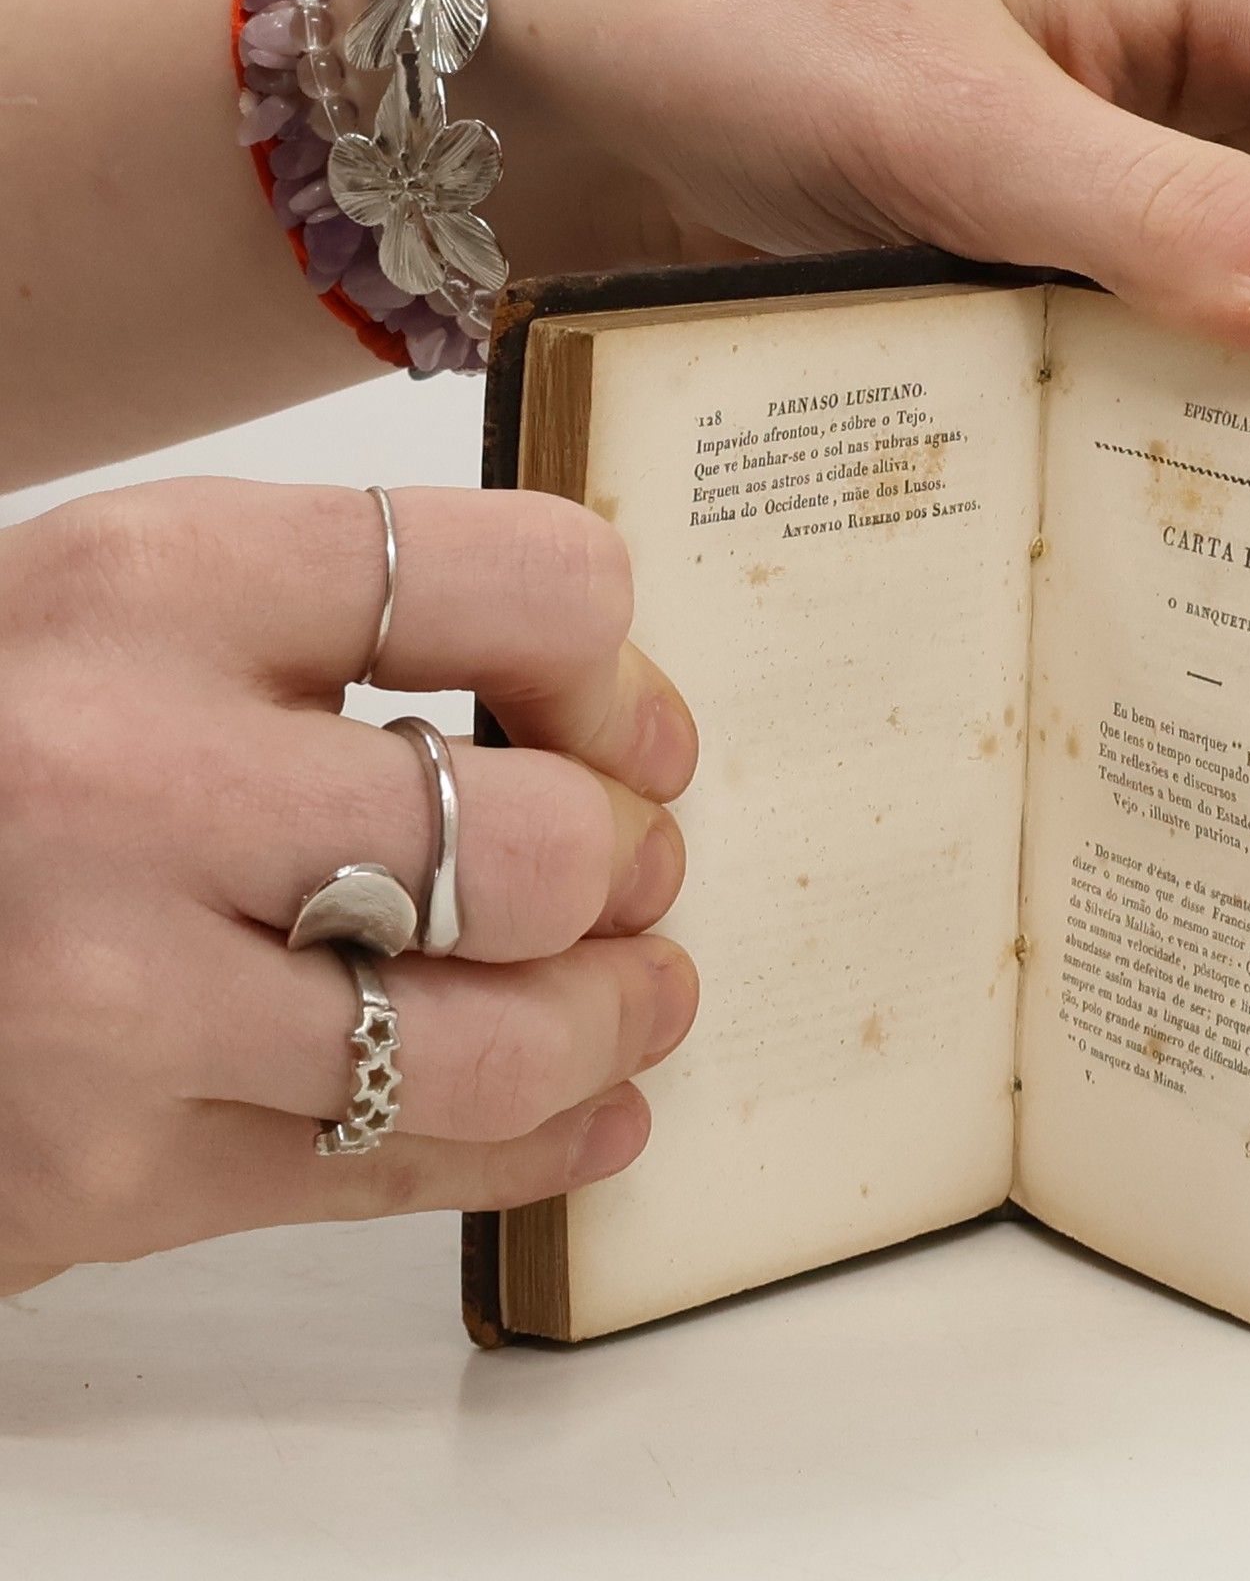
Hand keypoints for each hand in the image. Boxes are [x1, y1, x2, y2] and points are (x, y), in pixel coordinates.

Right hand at [0, 478, 699, 1295]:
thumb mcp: (123, 599)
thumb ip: (336, 625)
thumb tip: (591, 712)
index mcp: (161, 586)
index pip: (527, 589)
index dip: (619, 668)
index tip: (630, 725)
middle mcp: (131, 783)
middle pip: (532, 846)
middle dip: (628, 866)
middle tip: (634, 871)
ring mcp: (112, 998)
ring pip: (493, 1045)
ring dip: (609, 1023)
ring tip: (637, 997)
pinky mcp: (98, 1171)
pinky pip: (392, 1175)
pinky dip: (534, 1149)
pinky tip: (588, 1115)